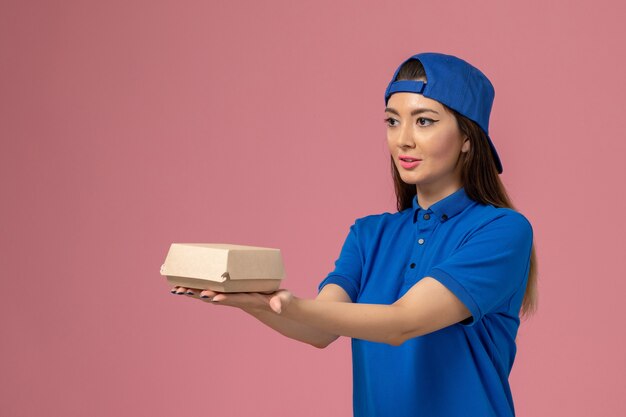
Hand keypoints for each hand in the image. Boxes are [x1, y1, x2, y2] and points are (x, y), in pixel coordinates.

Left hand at [170, 286, 293, 313]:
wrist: (277, 308)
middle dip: (198, 294)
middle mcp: (236, 299)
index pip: (234, 299)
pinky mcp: (230, 293)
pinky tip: (186, 285)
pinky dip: (198, 288)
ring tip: (176, 289)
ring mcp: (231, 296)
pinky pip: (211, 289)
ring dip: (193, 292)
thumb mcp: (283, 301)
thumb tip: (277, 306)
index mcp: (249, 300)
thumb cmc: (282, 302)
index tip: (211, 297)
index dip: (222, 298)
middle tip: (181, 291)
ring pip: (209, 294)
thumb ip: (280, 302)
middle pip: (215, 297)